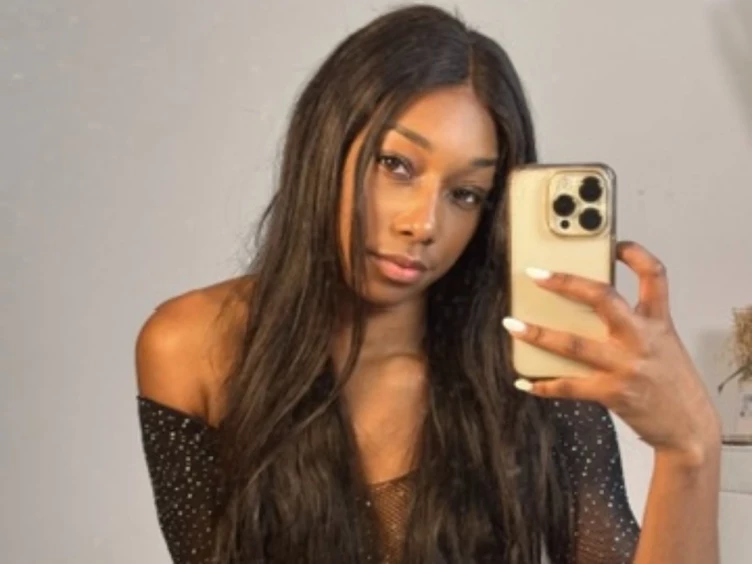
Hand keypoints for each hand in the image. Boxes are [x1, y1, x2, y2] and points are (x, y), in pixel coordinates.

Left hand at [504, 241, 720, 464]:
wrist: (689, 429)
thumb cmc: (671, 383)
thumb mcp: (664, 345)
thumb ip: (636, 325)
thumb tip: (588, 308)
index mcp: (658, 322)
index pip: (654, 276)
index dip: (635, 255)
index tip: (614, 243)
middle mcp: (642, 338)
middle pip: (602, 298)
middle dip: (566, 283)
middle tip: (536, 274)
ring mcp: (626, 365)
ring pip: (574, 344)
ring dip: (538, 334)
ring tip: (512, 325)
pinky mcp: (613, 393)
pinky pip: (570, 386)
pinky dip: (544, 384)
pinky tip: (525, 382)